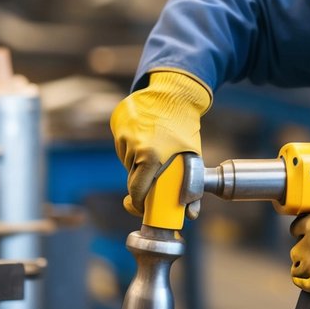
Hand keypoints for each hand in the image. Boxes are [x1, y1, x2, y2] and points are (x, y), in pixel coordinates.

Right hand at [110, 70, 210, 215]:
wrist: (173, 93)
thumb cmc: (185, 127)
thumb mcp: (193, 157)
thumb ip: (192, 188)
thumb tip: (191, 215)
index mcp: (150, 156)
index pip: (136, 190)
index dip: (137, 203)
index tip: (141, 206)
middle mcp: (132, 145)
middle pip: (131, 176)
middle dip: (141, 181)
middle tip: (155, 175)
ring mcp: (122, 133)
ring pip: (126, 160)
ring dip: (137, 162)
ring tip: (155, 149)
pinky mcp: (117, 123)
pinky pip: (122, 144)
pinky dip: (131, 146)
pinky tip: (146, 137)